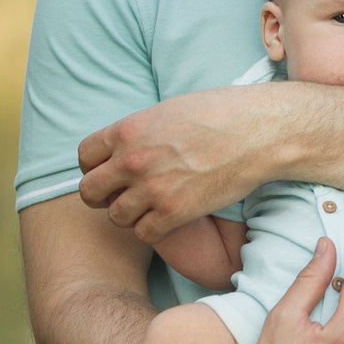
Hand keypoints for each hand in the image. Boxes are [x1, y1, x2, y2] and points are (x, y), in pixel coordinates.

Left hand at [79, 87, 285, 243]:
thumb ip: (139, 131)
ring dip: (130, 214)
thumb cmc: (220, 113)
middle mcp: (133, 161)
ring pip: (116, 217)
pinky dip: (153, 229)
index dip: (95, 167)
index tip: (110, 172)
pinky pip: (144, 233)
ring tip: (150, 206)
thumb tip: (123, 146)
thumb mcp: (167, 110)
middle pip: (90, 192)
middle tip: (123, 195)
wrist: (258, 132)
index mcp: (127, 130)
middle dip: (103, 196)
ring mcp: (152, 189)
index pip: (84, 157)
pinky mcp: (175, 213)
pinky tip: (167, 218)